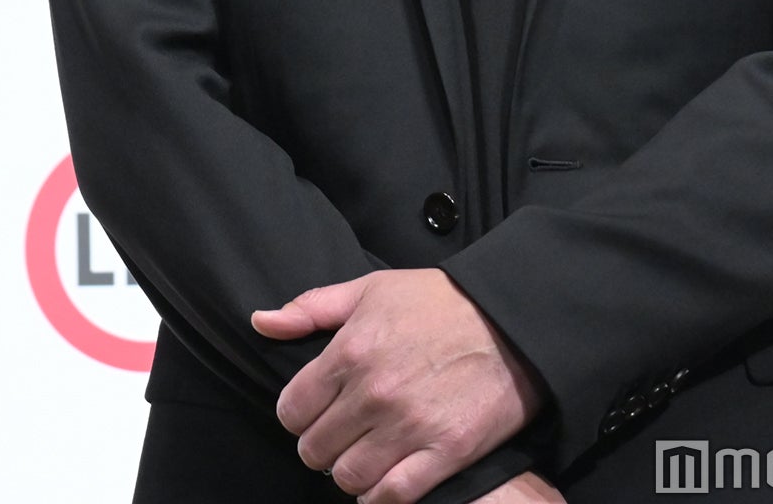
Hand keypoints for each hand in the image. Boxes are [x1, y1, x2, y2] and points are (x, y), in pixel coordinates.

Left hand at [251, 268, 549, 503]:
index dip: (301, 414)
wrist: (512, 319)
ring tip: (368, 452)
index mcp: (350, 350)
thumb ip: (312, 308)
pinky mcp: (444, 452)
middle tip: (345, 432)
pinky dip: (381, 494)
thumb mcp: (372, 289)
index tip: (320, 409)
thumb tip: (260, 321)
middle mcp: (374, 392)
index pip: (291, 410)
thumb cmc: (439, 301)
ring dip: (352, 471)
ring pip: (348, 479)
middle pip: (315, 450)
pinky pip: (391, 496)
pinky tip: (389, 475)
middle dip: (324, 444)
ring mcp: (409, 426)